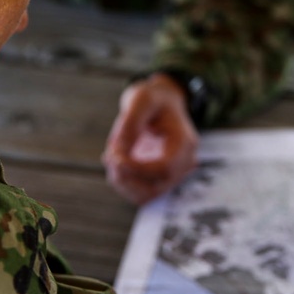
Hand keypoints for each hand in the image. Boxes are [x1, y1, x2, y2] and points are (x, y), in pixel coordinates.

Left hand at [102, 72, 198, 203]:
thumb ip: (129, 124)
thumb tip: (117, 151)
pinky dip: (124, 183)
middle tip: (109, 154)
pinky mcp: (160, 179)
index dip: (135, 168)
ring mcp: (173, 174)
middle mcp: (183, 163)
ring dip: (123, 182)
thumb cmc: (154, 98)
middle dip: (127, 177)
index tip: (113, 154)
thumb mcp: (141, 99)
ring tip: (111, 156)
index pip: (164, 169)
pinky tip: (116, 161)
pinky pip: (141, 194)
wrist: (162, 102)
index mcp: (185, 142)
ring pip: (146, 196)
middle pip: (156, 187)